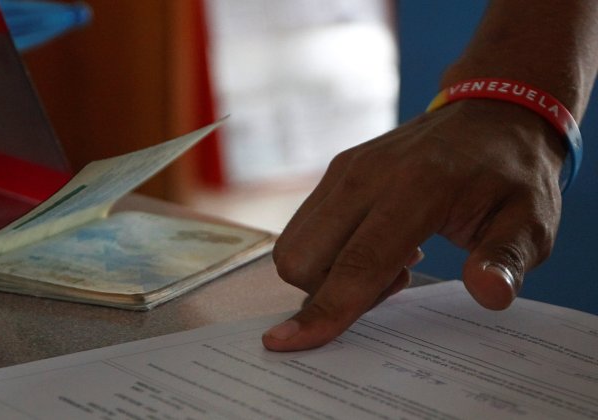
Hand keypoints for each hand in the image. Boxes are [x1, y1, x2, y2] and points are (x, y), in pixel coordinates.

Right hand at [263, 99, 565, 351]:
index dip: (324, 311)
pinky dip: (326, 252)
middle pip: (302, 259)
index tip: (285, 343)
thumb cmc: (510, 174)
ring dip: (327, 274)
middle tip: (395, 279)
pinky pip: (304, 228)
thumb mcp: (531, 221)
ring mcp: (344, 169)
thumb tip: (488, 293)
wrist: (490, 112)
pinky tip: (373, 239)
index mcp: (416, 188)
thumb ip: (506, 259)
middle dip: (329, 293)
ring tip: (387, 258)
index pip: (357, 263)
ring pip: (294, 245)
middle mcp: (365, 176)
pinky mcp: (336, 170)